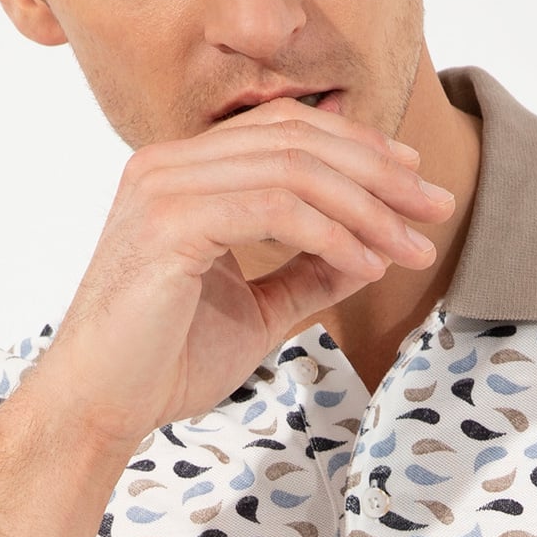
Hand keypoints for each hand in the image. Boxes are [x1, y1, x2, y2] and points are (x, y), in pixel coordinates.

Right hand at [26, 97, 455, 460]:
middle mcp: (170, 163)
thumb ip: (308, 273)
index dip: (360, 148)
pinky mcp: (169, 220)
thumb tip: (374, 252)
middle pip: (299, 138)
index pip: (286, 130)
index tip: (416, 182)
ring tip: (413, 247)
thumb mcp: (258, 310)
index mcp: (184, 171)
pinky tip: (368, 265)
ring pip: (294, 169)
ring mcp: (165, 185)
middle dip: (381, 174)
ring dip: (368, 208)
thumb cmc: (163, 362)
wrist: (98, 406)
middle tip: (438, 208)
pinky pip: (276, 209)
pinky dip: (333, 235)